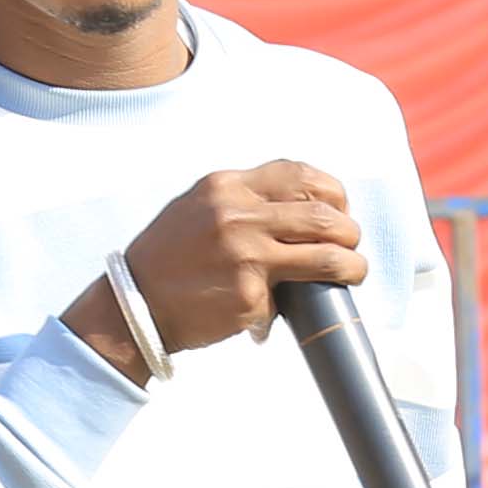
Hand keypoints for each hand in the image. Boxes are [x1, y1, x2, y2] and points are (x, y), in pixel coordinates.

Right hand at [73, 163, 364, 380]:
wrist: (134, 305)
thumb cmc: (169, 259)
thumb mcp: (199, 208)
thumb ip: (243, 201)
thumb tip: (297, 208)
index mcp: (227, 187)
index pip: (299, 174)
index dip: (332, 191)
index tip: (339, 209)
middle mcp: (239, 215)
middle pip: (323, 214)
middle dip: (349, 232)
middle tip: (351, 246)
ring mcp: (247, 256)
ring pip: (327, 256)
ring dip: (351, 267)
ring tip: (353, 274)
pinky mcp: (250, 295)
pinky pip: (291, 298)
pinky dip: (294, 307)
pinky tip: (283, 314)